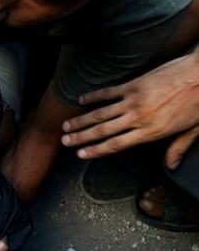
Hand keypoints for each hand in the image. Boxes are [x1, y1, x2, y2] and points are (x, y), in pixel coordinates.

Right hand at [61, 51, 198, 168]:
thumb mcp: (193, 130)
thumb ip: (178, 148)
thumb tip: (171, 165)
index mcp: (152, 132)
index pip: (116, 145)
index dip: (95, 151)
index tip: (81, 154)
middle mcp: (138, 118)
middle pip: (102, 131)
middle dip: (80, 137)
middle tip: (65, 141)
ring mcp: (134, 100)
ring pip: (100, 114)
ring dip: (81, 120)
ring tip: (66, 125)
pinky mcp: (135, 84)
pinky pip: (109, 92)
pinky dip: (93, 97)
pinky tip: (82, 100)